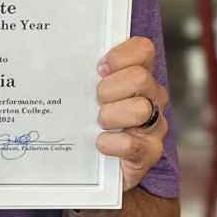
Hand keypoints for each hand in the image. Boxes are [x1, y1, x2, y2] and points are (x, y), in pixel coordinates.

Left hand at [95, 36, 168, 192]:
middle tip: (97, 102)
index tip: (100, 69)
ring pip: (139, 109)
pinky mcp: (150, 152)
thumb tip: (62, 61)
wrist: (102, 167)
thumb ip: (87, 76)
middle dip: (109, 89)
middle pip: (139, 77)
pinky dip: (110, 143)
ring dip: (110, 116)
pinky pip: (131, 144)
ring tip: (99, 123)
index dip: (120, 56)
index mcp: (140, 76)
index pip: (143, 49)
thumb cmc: (94, 122)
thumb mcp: (91, 94)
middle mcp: (153, 97)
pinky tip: (100, 143)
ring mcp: (155, 125)